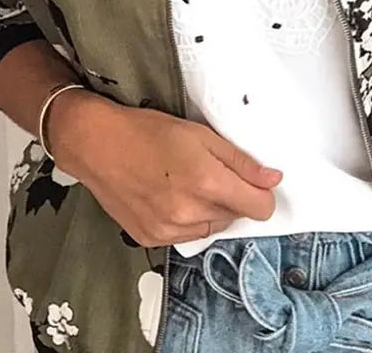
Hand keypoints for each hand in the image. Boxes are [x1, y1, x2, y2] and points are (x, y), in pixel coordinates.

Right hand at [47, 90, 282, 245]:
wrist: (98, 145)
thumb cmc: (148, 132)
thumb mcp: (202, 135)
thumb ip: (241, 161)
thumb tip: (273, 179)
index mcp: (207, 183)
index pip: (260, 208)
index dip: (262, 193)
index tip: (253, 182)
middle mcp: (190, 213)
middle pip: (236, 217)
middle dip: (232, 197)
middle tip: (209, 172)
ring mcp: (169, 230)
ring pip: (212, 227)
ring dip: (209, 210)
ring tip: (186, 182)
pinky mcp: (151, 239)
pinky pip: (186, 235)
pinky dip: (186, 220)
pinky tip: (169, 196)